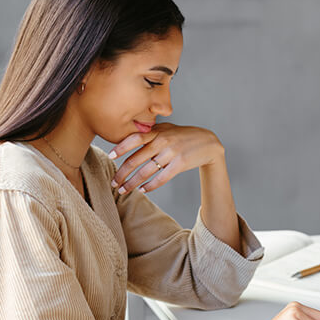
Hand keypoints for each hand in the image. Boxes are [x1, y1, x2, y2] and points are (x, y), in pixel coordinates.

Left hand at [108, 122, 224, 193]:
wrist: (208, 143)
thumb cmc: (184, 136)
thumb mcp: (168, 129)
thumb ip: (150, 132)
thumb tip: (129, 138)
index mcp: (157, 132)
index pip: (134, 138)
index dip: (121, 148)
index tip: (111, 157)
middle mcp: (163, 141)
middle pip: (136, 159)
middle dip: (122, 173)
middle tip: (114, 182)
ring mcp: (171, 153)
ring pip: (146, 171)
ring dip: (132, 183)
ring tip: (123, 190)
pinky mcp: (180, 164)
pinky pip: (161, 178)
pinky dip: (150, 186)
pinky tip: (142, 190)